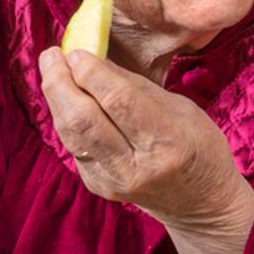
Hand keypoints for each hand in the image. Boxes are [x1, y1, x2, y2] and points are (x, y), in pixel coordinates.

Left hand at [40, 48, 253, 232]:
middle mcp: (135, 167)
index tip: (77, 49)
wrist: (201, 204)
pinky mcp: (98, 185)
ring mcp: (113, 181)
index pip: (119, 101)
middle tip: (52, 54)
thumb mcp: (183, 109)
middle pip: (84, 119)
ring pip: (71, 133)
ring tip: (51, 68)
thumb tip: (96, 60)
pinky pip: (74, 144)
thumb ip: (137, 87)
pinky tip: (65, 96)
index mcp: (167, 142)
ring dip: (55, 97)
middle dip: (61, 82)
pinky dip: (66, 116)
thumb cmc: (199, 147)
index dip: (92, 72)